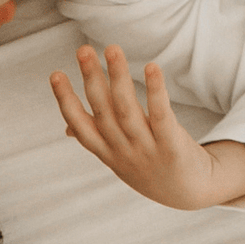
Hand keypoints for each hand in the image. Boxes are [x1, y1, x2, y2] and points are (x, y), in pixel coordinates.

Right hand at [52, 47, 244, 210]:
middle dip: (92, 79)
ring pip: (127, 110)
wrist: (189, 194)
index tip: (55, 74)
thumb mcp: (119, 160)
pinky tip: (151, 67)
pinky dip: (155, 91)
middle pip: (103, 111)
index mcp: (107, 152)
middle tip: (83, 50)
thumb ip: (97, 140)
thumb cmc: (150, 170)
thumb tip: (69, 128)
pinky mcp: (172, 147)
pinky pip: (161, 115)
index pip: (81, 125)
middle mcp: (123, 151)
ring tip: (112, 49)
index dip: (66, 101)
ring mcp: (146, 150)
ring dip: (118, 78)